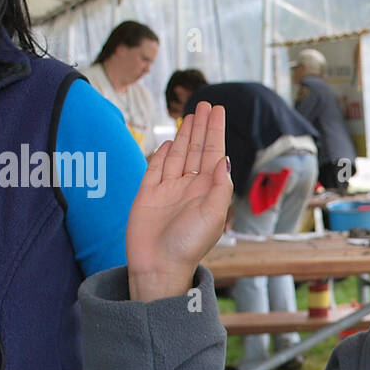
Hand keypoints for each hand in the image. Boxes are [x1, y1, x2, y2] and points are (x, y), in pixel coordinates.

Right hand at [125, 101, 233, 301]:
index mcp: (207, 191)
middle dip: (201, 127)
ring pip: (177, 155)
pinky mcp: (147, 195)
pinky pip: (155, 169)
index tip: (218, 110)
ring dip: (184, 135)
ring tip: (190, 114)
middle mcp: (189, 187)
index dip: (215, 131)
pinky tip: (168, 142)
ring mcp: (167, 190)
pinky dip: (162, 154)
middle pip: (196, 150)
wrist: (158, 266)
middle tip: (206, 103)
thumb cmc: (188, 245)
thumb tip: (222, 158)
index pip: (213, 153)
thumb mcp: (212, 215)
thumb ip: (219, 186)